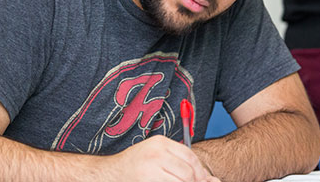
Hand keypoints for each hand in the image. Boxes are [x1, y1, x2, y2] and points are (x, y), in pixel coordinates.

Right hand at [101, 135, 219, 181]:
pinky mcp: (146, 179)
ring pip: (182, 181)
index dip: (200, 172)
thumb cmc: (134, 167)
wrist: (109, 174)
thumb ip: (178, 162)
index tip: (202, 181)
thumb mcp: (155, 157)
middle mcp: (156, 153)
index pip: (190, 157)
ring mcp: (150, 168)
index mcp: (160, 143)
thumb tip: (210, 180)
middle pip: (188, 172)